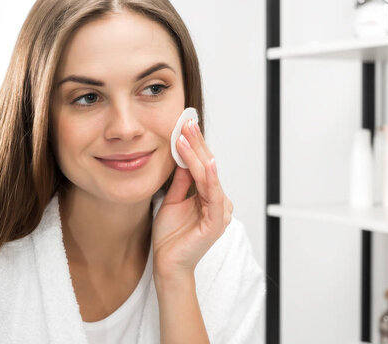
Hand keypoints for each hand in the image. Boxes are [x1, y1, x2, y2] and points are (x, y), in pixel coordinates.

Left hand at [152, 117, 233, 279]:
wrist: (168, 264)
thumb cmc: (170, 237)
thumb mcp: (172, 200)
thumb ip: (180, 181)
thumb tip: (181, 157)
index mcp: (208, 196)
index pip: (202, 165)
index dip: (194, 145)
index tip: (184, 126)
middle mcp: (217, 201)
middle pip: (207, 166)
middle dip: (196, 143)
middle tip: (187, 123)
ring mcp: (219, 211)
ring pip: (209, 176)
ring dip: (197, 155)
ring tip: (185, 137)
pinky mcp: (216, 222)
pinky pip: (214, 195)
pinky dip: (211, 178)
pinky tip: (207, 162)